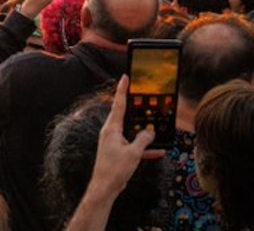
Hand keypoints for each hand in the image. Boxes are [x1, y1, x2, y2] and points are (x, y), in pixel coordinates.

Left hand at [90, 76, 164, 199]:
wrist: (105, 187)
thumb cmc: (115, 169)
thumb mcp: (133, 153)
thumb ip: (143, 140)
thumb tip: (150, 132)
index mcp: (112, 128)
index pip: (119, 104)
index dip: (122, 90)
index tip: (125, 77)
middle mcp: (111, 132)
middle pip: (125, 115)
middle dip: (136, 108)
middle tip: (144, 97)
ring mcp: (114, 141)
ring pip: (131, 131)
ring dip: (143, 131)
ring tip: (155, 124)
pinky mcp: (118, 151)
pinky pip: (133, 145)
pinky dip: (144, 147)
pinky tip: (159, 150)